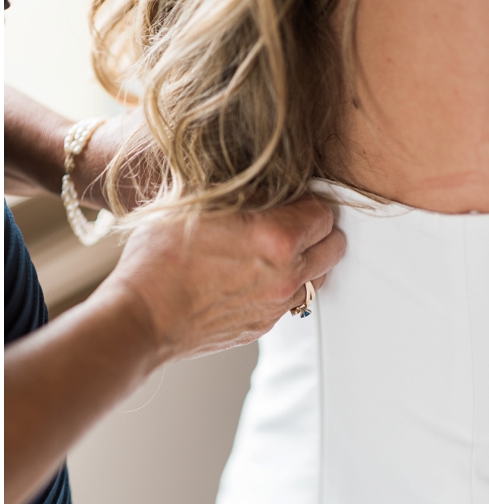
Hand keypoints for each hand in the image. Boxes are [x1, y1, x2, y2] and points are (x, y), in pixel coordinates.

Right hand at [102, 195, 345, 362]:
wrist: (139, 318)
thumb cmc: (159, 257)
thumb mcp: (195, 200)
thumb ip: (238, 187)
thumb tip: (260, 177)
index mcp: (279, 238)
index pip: (324, 212)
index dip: (307, 200)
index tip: (290, 197)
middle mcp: (288, 275)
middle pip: (334, 245)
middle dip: (318, 229)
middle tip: (292, 220)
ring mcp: (278, 304)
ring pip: (320, 276)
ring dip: (307, 260)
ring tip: (275, 248)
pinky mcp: (265, 325)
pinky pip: (293, 300)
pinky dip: (285, 285)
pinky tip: (256, 274)